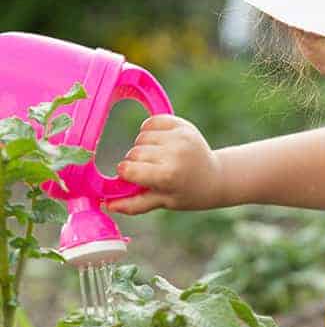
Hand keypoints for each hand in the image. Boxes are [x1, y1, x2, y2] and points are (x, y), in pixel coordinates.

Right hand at [106, 115, 223, 214]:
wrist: (215, 178)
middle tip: (150, 171)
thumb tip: (108, 204)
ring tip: (157, 157)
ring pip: (141, 137)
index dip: (126, 174)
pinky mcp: (182, 125)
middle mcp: (174, 154)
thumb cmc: (187, 193)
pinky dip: (150, 131)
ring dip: (143, 147)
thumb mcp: (163, 202)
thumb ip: (135, 204)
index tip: (131, 178)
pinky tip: (159, 143)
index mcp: (168, 176)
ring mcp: (179, 137)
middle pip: (133, 153)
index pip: (129, 169)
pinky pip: (151, 122)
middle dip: (135, 162)